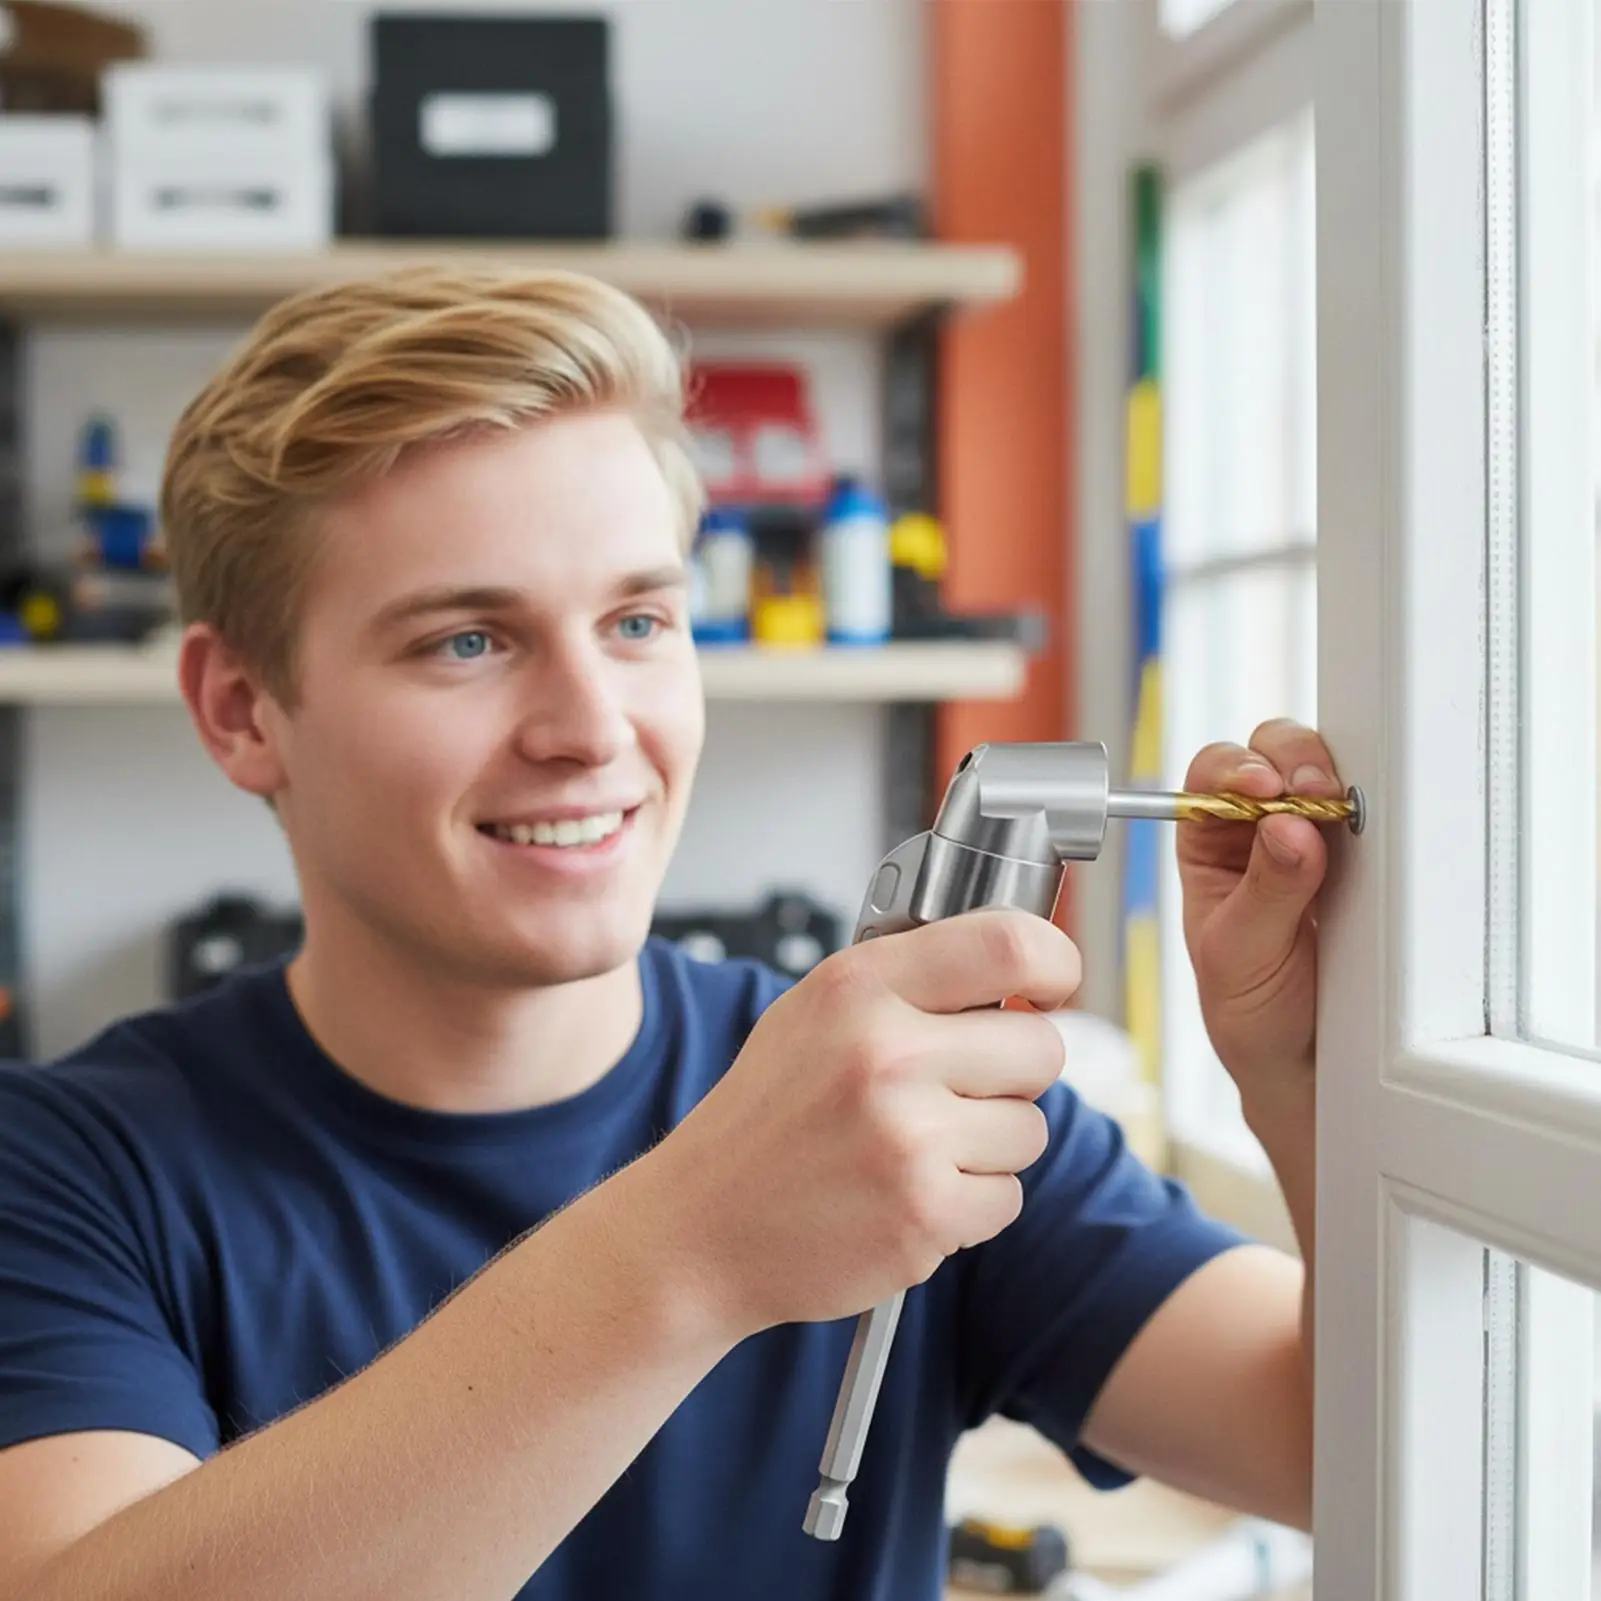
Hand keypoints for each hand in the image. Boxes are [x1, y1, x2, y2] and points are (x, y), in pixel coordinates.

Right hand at [639, 910, 1080, 1340]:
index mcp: (857, 986)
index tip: (1049, 986)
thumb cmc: (767, 1118)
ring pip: (1031, 1128)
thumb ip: (911, 982)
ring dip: (990, 1145)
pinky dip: (970, 1205)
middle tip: (957, 1090)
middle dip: (1016, 1072)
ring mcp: (906, 1136)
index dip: (1054, 963)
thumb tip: (1021, 967)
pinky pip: (1008, 1198)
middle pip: (1041, 1046)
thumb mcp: (815, 1012)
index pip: (1009, 944)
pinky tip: (905, 1195)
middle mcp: (884, 1052)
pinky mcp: (924, 1213)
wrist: (700, 1227)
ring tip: (914, 1149)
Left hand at [1178, 720, 1343, 1104]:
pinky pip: (1371, 818)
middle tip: (1312, 790)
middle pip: (1270, 756)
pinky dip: (1375, 811)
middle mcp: (1257, 832)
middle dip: (1291, 761)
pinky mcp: (1366, 860)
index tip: (1260, 787)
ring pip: (1325, 776)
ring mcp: (1317, 841)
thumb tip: (1286, 828)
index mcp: (1207, 845)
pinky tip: (1375, 827)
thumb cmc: (1251, 1009)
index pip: (1209, 778)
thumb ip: (1263, 893)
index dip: (1233, 770)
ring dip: (1336, 779)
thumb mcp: (1239, 954)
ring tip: (1343, 808)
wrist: (1306, 1061)